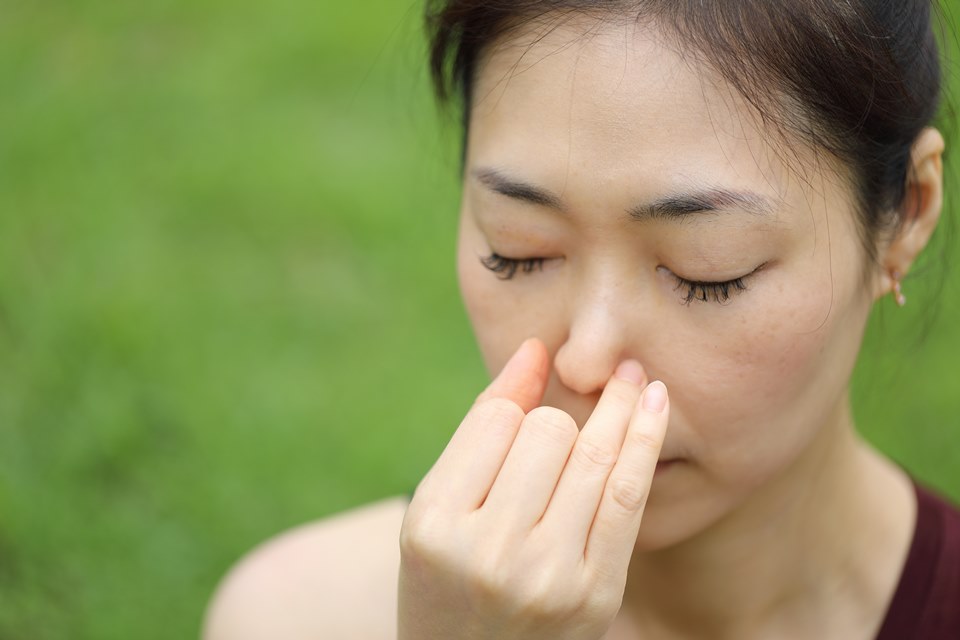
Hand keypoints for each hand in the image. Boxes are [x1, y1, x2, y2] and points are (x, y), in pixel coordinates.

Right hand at [397, 338, 669, 639]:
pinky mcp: (596, 595)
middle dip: (561, 414)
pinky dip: (644, 442)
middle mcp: (490, 553)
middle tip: (586, 388)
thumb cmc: (446, 576)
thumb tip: (535, 350)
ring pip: (592, 456)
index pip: (497, 421)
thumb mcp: (436, 506)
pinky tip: (655, 404)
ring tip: (632, 374)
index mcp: (434, 525)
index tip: (540, 365)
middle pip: (547, 433)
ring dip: (619, 405)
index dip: (520, 391)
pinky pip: (628, 497)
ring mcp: (548, 578)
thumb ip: (481, 428)